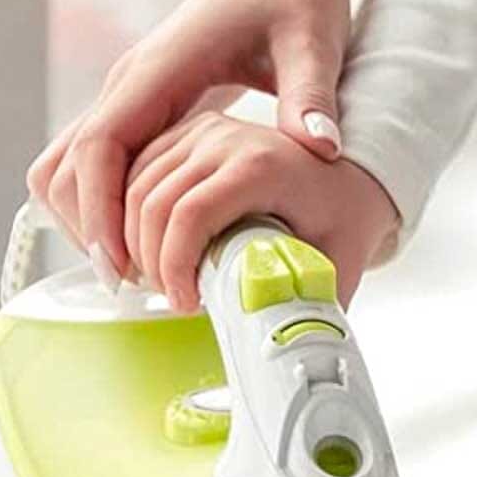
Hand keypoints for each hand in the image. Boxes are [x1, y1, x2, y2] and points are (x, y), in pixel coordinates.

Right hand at [28, 0, 356, 282]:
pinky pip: (100, 160)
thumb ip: (313, 95)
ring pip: (70, 167)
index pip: (96, 148)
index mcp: (160, 70)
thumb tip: (322, 150)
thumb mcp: (315, 39)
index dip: (97, 211)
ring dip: (91, 217)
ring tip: (148, 265)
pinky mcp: (146, 100)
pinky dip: (107, 198)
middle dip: (89, 227)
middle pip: (65, 168)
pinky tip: (155, 229)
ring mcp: (133, 91)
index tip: (120, 266)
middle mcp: (131, 82)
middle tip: (142, 281)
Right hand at [119, 108, 398, 311]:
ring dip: (128, 242)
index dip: (175, 266)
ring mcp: (203, 130)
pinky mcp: (187, 133)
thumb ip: (319, 304)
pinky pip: (133, 173)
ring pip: (132, 187)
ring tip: (160, 281)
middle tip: (172, 298)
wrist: (351, 171)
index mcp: (263, 162)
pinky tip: (145, 252)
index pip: (191, 214)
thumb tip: (299, 346)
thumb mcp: (343, 256)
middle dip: (146, 263)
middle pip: (151, 203)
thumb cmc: (347, 213)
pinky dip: (125, 215)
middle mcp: (227, 136)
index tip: (187, 303)